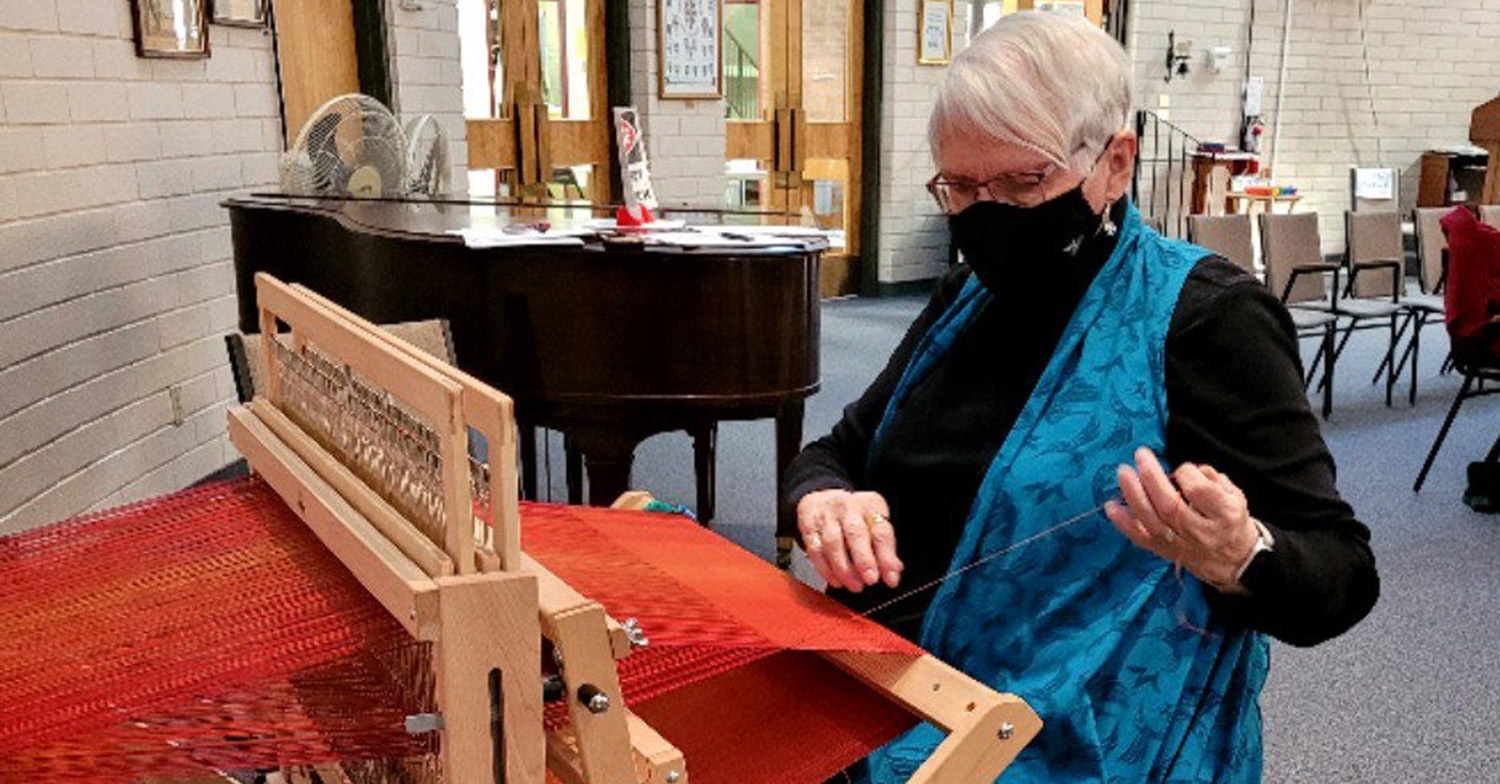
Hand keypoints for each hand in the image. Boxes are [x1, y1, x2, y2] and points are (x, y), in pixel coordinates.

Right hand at [796, 489, 903, 591]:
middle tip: (870, 580)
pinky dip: (826, 569)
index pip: (881, 531)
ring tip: (854, 585)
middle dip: (864, 560)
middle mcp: (847, 508)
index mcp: (870, 506)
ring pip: (833, 543)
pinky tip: (836, 580)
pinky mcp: (809, 527)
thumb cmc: (853, 515)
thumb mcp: (874, 521)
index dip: (887, 557)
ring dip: (844, 568)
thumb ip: (884, 546)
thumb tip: (894, 570)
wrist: (821, 498)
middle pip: (855, 533)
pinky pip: (816, 550)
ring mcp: (826, 517)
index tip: (891, 578)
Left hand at [1104, 447, 1259, 589]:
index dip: (1186, 473)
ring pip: (1151, 519)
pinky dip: (1123, 522)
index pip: (1199, 490)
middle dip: (1151, 477)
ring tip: (1123, 472)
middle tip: (1141, 455)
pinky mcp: (1164, 551)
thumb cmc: (1232, 521)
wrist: (1233, 560)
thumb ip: (1213, 479)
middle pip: (1169, 504)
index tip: (1183, 469)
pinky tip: (1111, 506)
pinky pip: (1140, 537)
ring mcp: (1179, 544)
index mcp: (1224, 515)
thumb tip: (1186, 470)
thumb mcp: (1236, 496)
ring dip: (1133, 494)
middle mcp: (1200, 532)